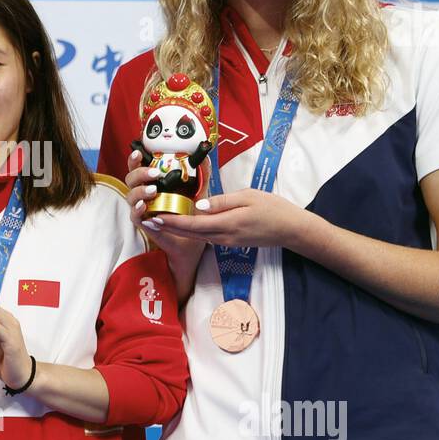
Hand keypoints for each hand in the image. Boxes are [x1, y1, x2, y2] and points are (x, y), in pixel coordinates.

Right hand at [124, 149, 203, 256]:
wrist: (190, 238)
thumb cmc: (189, 212)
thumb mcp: (197, 190)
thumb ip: (200, 174)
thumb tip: (204, 157)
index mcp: (152, 182)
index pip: (139, 167)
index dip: (135, 159)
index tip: (140, 152)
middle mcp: (143, 193)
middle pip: (131, 178)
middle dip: (140, 173)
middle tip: (155, 174)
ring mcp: (141, 207)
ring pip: (130, 195)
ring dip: (140, 191)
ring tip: (153, 190)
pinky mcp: (143, 222)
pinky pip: (134, 215)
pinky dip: (137, 209)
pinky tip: (144, 206)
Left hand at [149, 187, 313, 249]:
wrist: (290, 229)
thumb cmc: (272, 208)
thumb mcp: (248, 197)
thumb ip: (222, 202)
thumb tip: (199, 206)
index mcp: (227, 224)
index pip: (192, 225)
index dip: (171, 222)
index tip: (154, 216)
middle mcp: (224, 236)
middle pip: (190, 233)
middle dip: (168, 227)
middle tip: (148, 218)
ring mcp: (227, 241)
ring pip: (197, 236)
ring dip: (178, 229)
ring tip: (160, 219)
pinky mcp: (231, 241)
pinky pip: (207, 236)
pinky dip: (192, 230)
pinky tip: (184, 223)